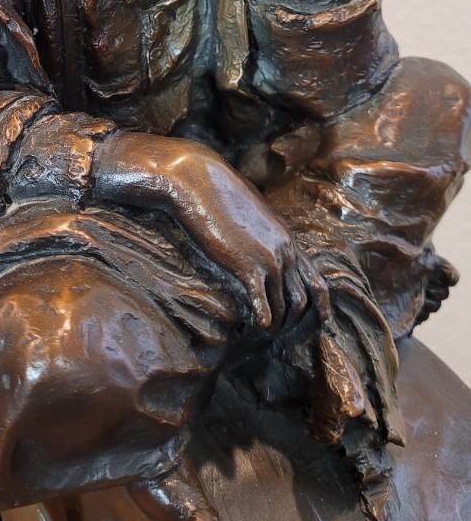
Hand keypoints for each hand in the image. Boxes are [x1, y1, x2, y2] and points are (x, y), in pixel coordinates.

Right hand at [92, 132, 326, 333]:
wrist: (199, 183)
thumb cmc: (219, 195)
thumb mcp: (251, 214)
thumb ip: (262, 233)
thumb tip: (259, 245)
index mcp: (288, 239)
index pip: (317, 280)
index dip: (322, 306)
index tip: (320, 323)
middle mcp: (286, 250)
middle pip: (304, 299)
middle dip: (297, 323)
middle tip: (283, 337)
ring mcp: (269, 259)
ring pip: (285, 307)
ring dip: (276, 326)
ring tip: (263, 334)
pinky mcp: (247, 266)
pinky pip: (263, 305)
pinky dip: (262, 321)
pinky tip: (253, 328)